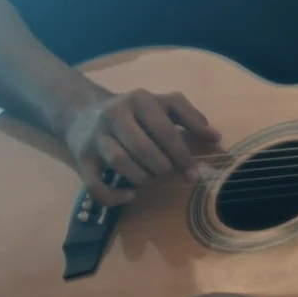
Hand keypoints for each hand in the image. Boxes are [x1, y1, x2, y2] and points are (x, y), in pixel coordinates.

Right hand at [62, 88, 220, 205]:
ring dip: (142, 179)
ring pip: (121, 164)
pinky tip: (129, 196)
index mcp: (139, 100)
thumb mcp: (162, 105)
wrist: (81, 111)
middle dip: (162, 168)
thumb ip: (190, 117)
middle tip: (167, 173)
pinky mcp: (81, 158)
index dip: (182, 156)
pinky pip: (96, 185)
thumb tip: (216, 137)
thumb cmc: (133, 112)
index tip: (194, 176)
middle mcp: (115, 114)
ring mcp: (96, 136)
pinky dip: (114, 197)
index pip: (165, 131)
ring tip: (150, 179)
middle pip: (143, 149)